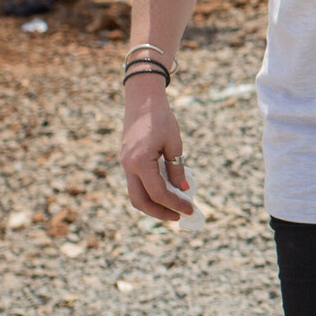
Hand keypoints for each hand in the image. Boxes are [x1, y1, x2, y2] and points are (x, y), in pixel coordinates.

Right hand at [119, 79, 194, 220]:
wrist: (142, 99)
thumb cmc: (160, 117)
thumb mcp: (174, 142)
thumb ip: (177, 168)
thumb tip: (183, 190)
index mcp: (140, 162)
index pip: (157, 193)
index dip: (175, 204)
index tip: (190, 209)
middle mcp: (128, 166)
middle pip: (140, 201)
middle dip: (159, 212)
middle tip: (179, 216)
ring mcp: (125, 164)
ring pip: (135, 194)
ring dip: (153, 204)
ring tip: (174, 207)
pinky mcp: (127, 161)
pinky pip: (136, 184)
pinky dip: (150, 192)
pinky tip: (166, 191)